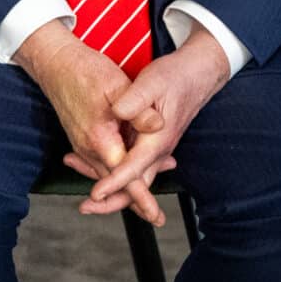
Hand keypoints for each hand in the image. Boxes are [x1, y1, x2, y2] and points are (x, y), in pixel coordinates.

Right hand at [17, 21, 165, 225]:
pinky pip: (100, 164)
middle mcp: (88, 147)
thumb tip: (159, 125)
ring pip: (107, 176)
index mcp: (99, 139)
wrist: (54, 63)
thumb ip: (138, 109)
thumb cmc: (84, 71)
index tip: (154, 214)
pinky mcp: (83, 139)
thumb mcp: (116, 84)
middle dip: (135, 201)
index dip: (141, 198)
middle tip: (156, 217)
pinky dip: (117, 173)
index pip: (124, 177)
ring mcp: (83, 145)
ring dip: (127, 187)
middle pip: (114, 185)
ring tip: (148, 200)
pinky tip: (131, 168)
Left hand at [77, 27, 231, 219]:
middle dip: (111, 201)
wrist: (196, 74)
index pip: (134, 168)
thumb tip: (118, 112)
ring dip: (110, 188)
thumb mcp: (152, 82)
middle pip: (136, 186)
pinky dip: (111, 170)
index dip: (113, 182)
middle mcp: (157, 150)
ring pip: (133, 179)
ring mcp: (154, 150)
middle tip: (85, 207)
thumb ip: (135, 99)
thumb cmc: (174, 77)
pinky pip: (132, 168)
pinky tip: (89, 164)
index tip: (95, 194)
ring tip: (84, 192)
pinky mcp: (149, 145)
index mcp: (157, 139)